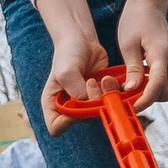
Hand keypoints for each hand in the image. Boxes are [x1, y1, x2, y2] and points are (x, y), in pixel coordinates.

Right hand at [34, 0, 103, 136]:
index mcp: (53, 104)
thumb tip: (91, 104)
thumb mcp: (66, 71)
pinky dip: (114, 91)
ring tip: (101, 79)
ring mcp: (86, 102)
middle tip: (91, 83)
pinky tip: (108, 78)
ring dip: (105, 96)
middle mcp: (69, 106)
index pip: (56, 127)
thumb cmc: (67, 53)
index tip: (77, 103)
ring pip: (99, 112)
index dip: (68, 121)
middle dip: (91, 104)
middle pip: (82, 120)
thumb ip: (76, 90)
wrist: (81, 40)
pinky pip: (112, 102)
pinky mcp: (101, 94)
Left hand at [113, 0, 167, 109]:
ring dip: (148, 93)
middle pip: (165, 92)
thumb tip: (132, 90)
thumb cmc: (135, 20)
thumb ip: (132, 68)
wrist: (149, 4)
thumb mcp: (128, 43)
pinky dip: (150, 86)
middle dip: (147, 99)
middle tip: (125, 98)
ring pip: (165, 88)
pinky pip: (162, 81)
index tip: (131, 108)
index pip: (158, 85)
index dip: (145, 100)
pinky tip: (134, 80)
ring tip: (127, 89)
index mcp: (162, 53)